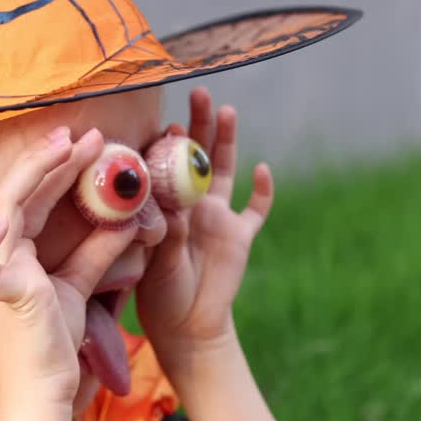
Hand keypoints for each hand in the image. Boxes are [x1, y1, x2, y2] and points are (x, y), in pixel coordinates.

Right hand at [0, 125, 137, 403]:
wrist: (46, 385)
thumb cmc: (55, 339)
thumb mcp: (84, 283)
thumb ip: (99, 250)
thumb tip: (128, 219)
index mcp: (18, 249)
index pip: (37, 196)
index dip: (61, 167)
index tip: (89, 143)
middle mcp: (1, 251)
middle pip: (22, 190)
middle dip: (51, 158)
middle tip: (83, 133)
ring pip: (7, 207)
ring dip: (33, 175)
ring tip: (64, 148)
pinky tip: (5, 221)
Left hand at [136, 87, 273, 365]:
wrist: (188, 328)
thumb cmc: (159, 296)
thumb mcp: (158, 264)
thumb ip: (170, 235)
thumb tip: (176, 209)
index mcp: (164, 207)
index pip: (164, 164)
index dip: (167, 143)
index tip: (167, 126)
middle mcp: (190, 203)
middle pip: (196, 154)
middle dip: (198, 123)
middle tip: (197, 92)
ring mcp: (218, 216)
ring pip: (224, 169)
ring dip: (226, 141)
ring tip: (226, 110)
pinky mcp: (240, 234)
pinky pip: (255, 208)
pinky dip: (263, 190)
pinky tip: (263, 169)